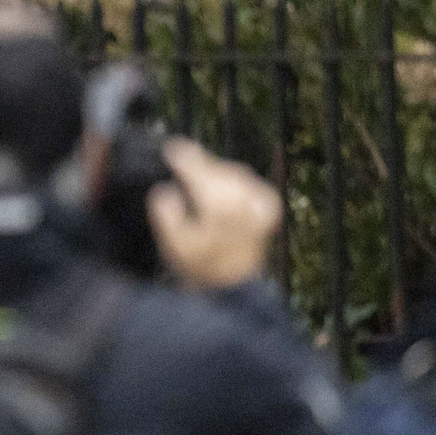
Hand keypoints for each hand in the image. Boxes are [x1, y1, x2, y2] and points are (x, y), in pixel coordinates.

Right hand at [147, 139, 279, 291]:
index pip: (199, 174)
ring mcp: (259, 205)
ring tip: (199, 177)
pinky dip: (236, 179)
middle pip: (217, 171)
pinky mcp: (269, 208)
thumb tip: (167, 189)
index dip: (184, 158)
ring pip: (233, 173)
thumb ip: (166, 215)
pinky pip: (251, 182)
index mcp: (218, 210)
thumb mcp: (174, 246)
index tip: (171, 148)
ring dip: (215, 171)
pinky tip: (224, 185)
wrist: (232, 287)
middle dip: (199, 163)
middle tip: (182, 157)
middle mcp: (243, 204)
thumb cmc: (199, 265)